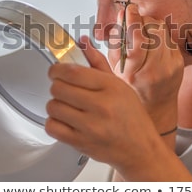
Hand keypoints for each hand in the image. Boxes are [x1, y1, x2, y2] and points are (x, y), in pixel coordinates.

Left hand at [45, 36, 164, 168]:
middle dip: (57, 86)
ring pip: (53, 106)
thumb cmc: (132, 117)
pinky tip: (65, 120)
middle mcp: (101, 105)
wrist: (140, 150)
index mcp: (111, 87)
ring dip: (56, 104)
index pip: (71, 71)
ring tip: (67, 106)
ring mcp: (90, 126)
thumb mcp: (120, 85)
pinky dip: (54, 122)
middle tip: (64, 89)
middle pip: (58, 88)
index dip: (57, 69)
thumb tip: (82, 42)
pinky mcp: (81, 143)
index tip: (56, 71)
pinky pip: (52, 127)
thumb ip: (98, 63)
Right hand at [108, 4, 183, 129]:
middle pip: (153, 29)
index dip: (133, 19)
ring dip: (151, 25)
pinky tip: (151, 43)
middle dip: (142, 19)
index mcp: (134, 73)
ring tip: (141, 32)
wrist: (156, 109)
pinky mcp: (179, 62)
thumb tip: (92, 34)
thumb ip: (101, 53)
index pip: (138, 38)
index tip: (128, 8)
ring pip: (163, 30)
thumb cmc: (130, 92)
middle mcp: (155, 69)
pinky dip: (159, 35)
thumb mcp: (110, 75)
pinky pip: (169, 37)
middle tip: (134, 21)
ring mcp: (170, 66)